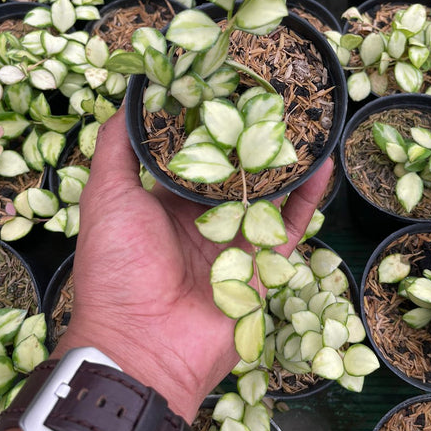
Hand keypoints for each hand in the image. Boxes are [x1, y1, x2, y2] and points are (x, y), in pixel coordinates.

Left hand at [56, 106, 332, 421]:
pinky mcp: (262, 265)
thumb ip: (117, 148)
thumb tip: (130, 100)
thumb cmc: (116, 267)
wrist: (142, 343)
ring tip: (305, 123)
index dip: (209, 124)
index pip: (194, 155)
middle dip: (252, 138)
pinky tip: (324, 162)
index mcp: (165, 203)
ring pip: (268, 194)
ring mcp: (235, 242)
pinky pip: (291, 225)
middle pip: (235, 172)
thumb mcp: (106, 196)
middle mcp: (202, 219)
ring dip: (286, 162)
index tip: (226, 87)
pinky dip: (308, 196)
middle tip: (273, 97)